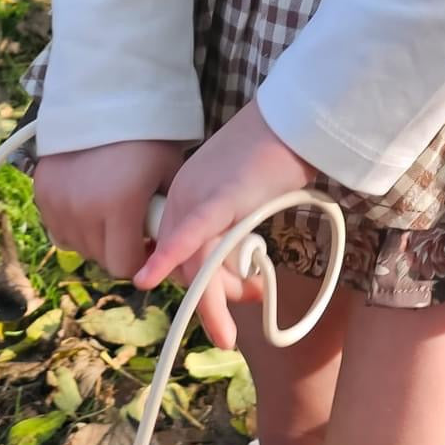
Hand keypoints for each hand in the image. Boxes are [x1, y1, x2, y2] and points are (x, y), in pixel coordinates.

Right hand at [34, 140, 186, 279]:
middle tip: (133, 226)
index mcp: (119, 207)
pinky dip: (74, 225)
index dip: (140, 261)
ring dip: (96, 239)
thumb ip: (169, 216)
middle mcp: (83, 210)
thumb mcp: (171, 175)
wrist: (104, 99)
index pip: (124, 266)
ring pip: (77, 246)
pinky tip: (90, 204)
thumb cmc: (148, 137)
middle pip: (100, 258)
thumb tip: (172, 250)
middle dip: (119, 249)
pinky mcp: (41, 192)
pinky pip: (58, 228)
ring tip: (112, 212)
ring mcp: (57, 202)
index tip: (149, 244)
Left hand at [135, 101, 313, 348]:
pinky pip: (191, 235)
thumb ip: (235, 226)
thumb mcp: (248, 196)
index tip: (234, 297)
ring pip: (195, 263)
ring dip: (211, 303)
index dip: (205, 286)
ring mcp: (197, 197)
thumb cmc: (281, 153)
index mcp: (187, 196)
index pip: (182, 254)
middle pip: (187, 266)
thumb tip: (242, 266)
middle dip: (213, 301)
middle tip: (238, 319)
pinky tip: (148, 278)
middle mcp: (183, 197)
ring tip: (234, 324)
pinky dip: (170, 258)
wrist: (296, 121)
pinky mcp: (218, 197)